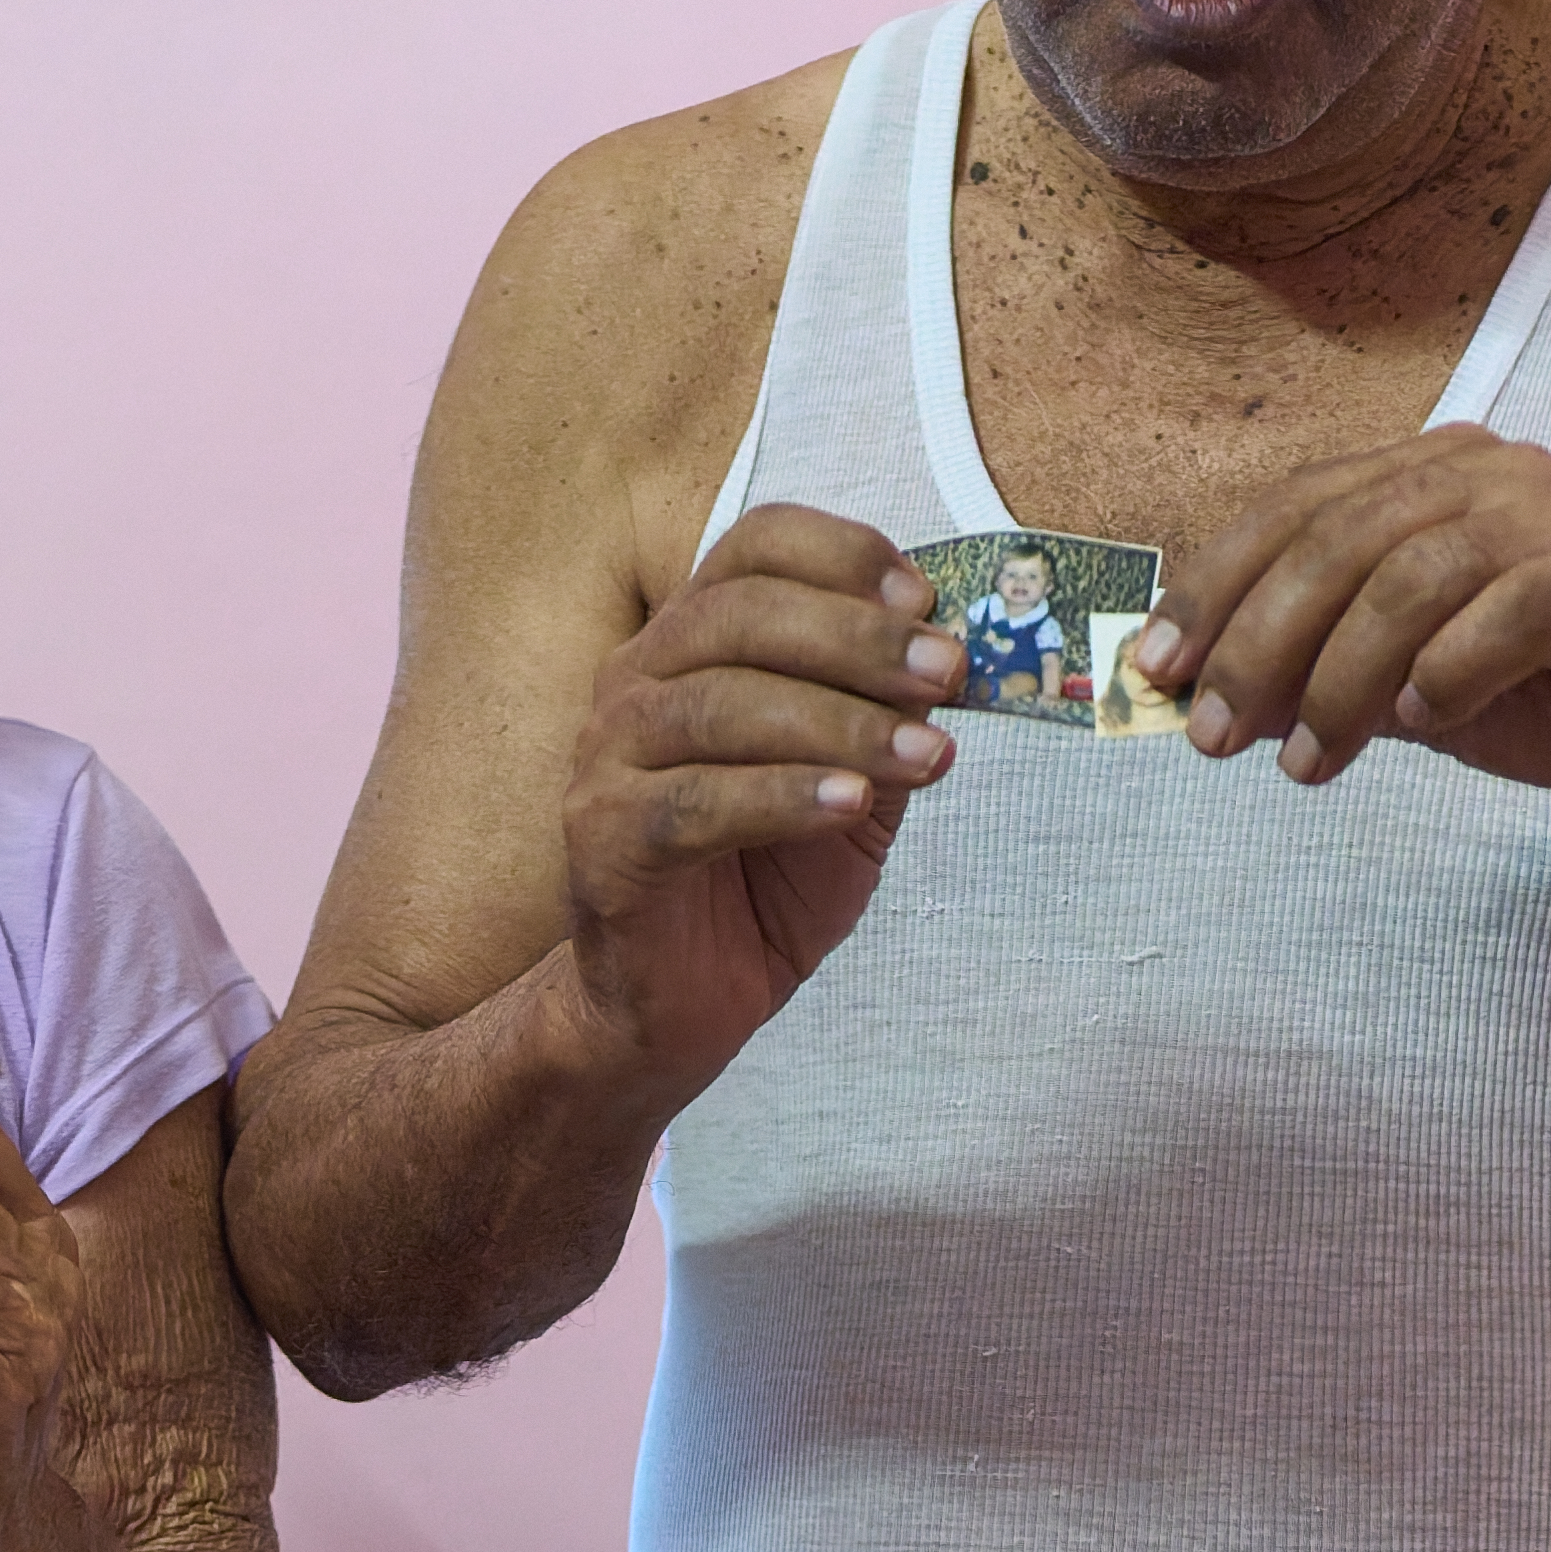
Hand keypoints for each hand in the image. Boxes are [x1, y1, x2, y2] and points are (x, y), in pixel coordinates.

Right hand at [559, 507, 961, 1093]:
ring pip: (719, 706)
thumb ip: (888, 720)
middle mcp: (637, 680)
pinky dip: (782, 797)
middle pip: (738, 613)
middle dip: (858, 639)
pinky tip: (852, 806)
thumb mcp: (853, 785)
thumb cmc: (763, 882)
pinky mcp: (600, 839)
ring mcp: (606, 757)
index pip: (753, 547)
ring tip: (927, 758)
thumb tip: (949, 658)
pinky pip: (694, 803)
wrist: (680, 1004)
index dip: (841, 555)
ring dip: (838, 724)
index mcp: (693, 642)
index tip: (925, 601)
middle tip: (949, 673)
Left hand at [1134, 438, 1550, 817]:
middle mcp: (1489, 476)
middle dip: (1259, 642)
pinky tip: (1424, 720)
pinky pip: (1519, 607)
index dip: (1215, 584)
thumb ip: (1320, 672)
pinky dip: (1455, 666)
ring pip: (1417, 576)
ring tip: (1311, 762)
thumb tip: (1205, 696)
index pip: (1296, 508)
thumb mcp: (1407, 686)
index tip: (1155, 671)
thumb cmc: (1549, 692)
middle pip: (1342, 539)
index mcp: (1428, 477)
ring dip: (1344, 677)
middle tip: (1216, 737)